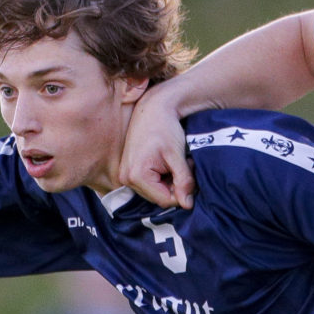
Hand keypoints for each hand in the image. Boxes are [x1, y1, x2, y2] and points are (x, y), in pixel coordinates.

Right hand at [119, 87, 195, 208]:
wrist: (152, 108)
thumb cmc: (165, 128)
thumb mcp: (177, 155)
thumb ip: (183, 181)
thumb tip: (188, 205)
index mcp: (136, 176)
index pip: (165, 200)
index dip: (182, 191)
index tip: (189, 170)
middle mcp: (126, 179)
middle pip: (158, 197)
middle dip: (175, 185)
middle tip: (183, 163)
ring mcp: (125, 176)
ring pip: (155, 191)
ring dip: (168, 181)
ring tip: (174, 161)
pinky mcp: (128, 171)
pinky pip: (148, 184)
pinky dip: (161, 177)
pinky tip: (166, 162)